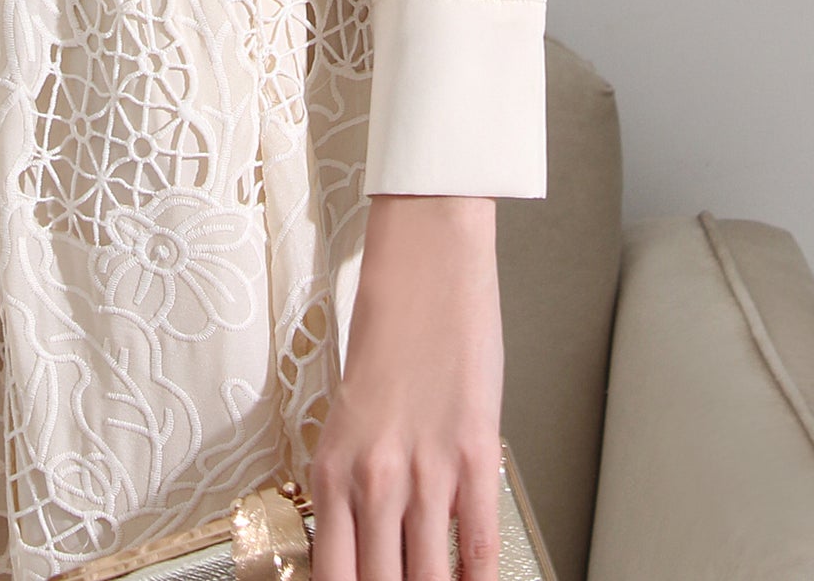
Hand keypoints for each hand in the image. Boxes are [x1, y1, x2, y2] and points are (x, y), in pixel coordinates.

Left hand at [310, 193, 501, 580]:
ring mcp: (427, 469)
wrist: (425, 263)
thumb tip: (377, 548)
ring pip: (430, 578)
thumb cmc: (389, 333)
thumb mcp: (350, 418)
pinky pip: (480, 543)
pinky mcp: (475, 452)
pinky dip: (480, 579)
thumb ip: (357, 485)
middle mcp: (374, 477)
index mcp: (333, 470)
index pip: (336, 578)